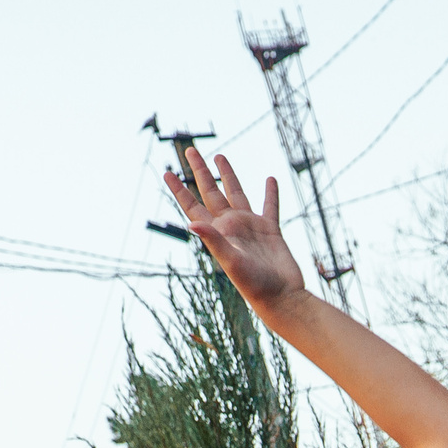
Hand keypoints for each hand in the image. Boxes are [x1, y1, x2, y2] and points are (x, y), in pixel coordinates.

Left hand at [166, 148, 305, 311]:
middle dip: (200, 171)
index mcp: (218, 231)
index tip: (166, 171)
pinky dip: (270, 193)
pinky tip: (270, 179)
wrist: (282, 298)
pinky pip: (270, 206)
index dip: (179, 189)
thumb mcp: (231, 262)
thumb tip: (191, 222)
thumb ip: (213, 240)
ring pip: (237, 193)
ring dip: (228, 175)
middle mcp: (232, 226)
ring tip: (220, 156)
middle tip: (190, 150)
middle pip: (212, 191)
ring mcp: (251, 227)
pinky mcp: (271, 231)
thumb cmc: (255, 285)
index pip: (193, 205)